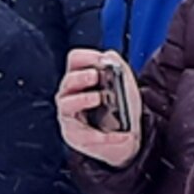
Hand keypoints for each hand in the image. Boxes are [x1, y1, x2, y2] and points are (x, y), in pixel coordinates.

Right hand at [55, 48, 139, 165]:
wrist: (126, 136)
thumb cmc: (120, 109)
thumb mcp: (124, 84)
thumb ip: (117, 66)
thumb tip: (108, 56)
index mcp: (81, 78)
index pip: (75, 60)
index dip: (86, 57)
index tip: (100, 59)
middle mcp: (70, 95)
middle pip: (69, 80)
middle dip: (81, 76)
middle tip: (95, 76)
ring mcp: (70, 115)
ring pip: (67, 104)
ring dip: (83, 99)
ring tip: (98, 98)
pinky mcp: (75, 135)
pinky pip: (87, 135)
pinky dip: (108, 137)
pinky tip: (124, 135)